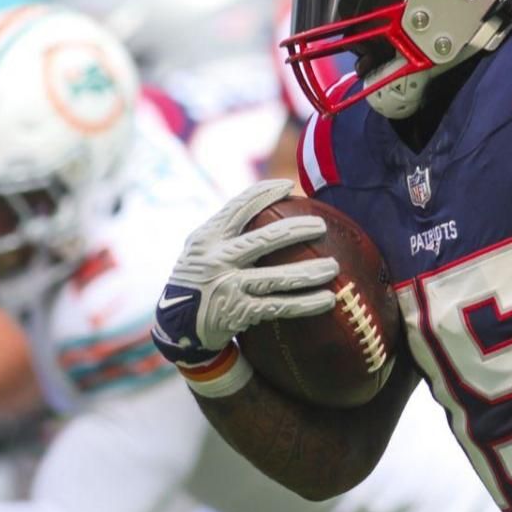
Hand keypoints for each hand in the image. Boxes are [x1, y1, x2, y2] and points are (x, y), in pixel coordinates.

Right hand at [151, 180, 338, 367]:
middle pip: (264, 240)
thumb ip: (227, 230)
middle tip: (321, 225)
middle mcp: (216, 259)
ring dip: (310, 272)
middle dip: (296, 230)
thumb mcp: (201, 249)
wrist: (177, 326)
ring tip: (334, 267)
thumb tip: (268, 202)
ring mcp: (228, 287)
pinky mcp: (239, 312)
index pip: (238, 207)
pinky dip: (306, 303)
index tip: (288, 185)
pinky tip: (328, 299)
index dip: (264, 193)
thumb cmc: (199, 278)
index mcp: (207, 238)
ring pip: (277, 278)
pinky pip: (280, 306)